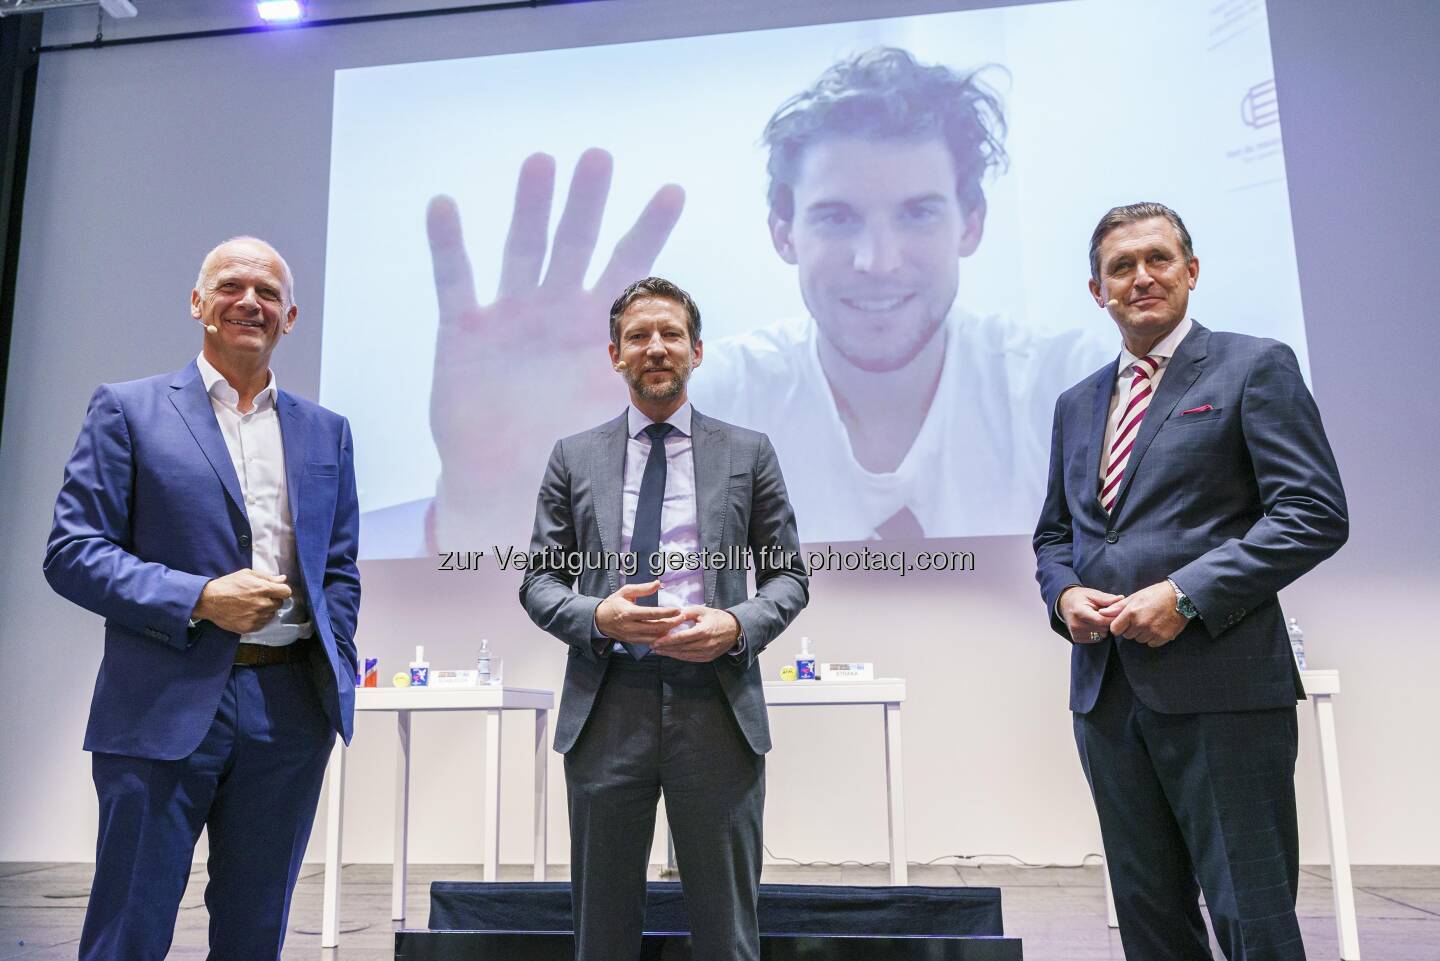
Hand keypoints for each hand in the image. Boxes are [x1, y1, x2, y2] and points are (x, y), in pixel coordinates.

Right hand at [192, 569, 291, 634]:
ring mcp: (256, 617)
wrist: (209, 601)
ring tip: (251, 605)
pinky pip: (263, 623)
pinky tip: (248, 613)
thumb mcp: (247, 574)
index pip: (286, 592)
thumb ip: (267, 577)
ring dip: (266, 610)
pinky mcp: (250, 627)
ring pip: (271, 614)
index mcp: (263, 589)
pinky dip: (258, 619)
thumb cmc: (228, 585)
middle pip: (279, 604)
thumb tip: (283, 579)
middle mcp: (262, 604)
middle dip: (273, 599)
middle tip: (260, 597)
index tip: (276, 590)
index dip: (282, 590)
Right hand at [427, 150, 684, 546]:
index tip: (674, 191)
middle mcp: (555, 310)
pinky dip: (448, 245)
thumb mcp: (613, 419)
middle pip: (575, 243)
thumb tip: (688, 373)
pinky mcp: (464, 332)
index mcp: (596, 327)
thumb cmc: (564, 448)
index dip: (651, 230)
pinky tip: (444, 206)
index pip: (629, 268)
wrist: (504, 482)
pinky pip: (454, 282)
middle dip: (587, 202)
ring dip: (530, 207)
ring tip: (540, 163)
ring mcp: (509, 316)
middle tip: (600, 158)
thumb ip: (645, 390)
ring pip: (522, 249)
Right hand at [594, 581, 687, 644]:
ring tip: (679, 625)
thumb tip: (658, 583)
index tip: (678, 609)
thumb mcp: (625, 592)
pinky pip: (650, 642)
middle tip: (683, 617)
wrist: (599, 620)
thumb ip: (642, 589)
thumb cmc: (613, 603)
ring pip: (654, 637)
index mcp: (628, 612)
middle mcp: (630, 626)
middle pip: (655, 627)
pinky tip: (669, 633)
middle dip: (671, 623)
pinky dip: (660, 638)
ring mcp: (631, 636)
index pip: (651, 614)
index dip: (666, 612)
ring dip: (668, 632)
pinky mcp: (633, 642)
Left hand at [649, 606, 740, 662]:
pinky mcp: (708, 658)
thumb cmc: (717, 618)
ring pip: (684, 655)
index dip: (667, 641)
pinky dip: (680, 656)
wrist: (735, 630)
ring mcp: (707, 653)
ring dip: (670, 654)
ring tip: (658, 651)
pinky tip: (671, 654)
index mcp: (703, 631)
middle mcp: (705, 644)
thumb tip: (671, 615)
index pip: (681, 638)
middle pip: (681, 648)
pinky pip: (691, 658)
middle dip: (665, 648)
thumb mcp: (702, 611)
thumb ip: (686, 613)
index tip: (655, 641)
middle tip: (652, 646)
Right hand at [1058, 586, 1124, 643]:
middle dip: (1109, 622)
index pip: (1101, 621)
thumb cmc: (1080, 598)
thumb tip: (1121, 598)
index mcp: (1079, 612)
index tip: (1118, 613)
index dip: (1112, 618)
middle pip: (1103, 629)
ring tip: (1100, 618)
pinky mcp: (1077, 639)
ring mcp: (1075, 633)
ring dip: (1104, 628)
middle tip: (1109, 614)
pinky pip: (1096, 639)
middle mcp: (1075, 625)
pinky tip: (1095, 625)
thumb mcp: (1093, 594)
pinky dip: (1099, 632)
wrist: (1065, 604)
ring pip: (1101, 635)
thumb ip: (1107, 598)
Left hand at [1100, 581, 1188, 647]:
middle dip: (1131, 629)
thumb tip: (1101, 613)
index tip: (1124, 622)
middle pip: (1128, 635)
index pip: (1115, 630)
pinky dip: (1153, 637)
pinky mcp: (1163, 637)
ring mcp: (1153, 632)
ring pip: (1139, 640)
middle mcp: (1141, 624)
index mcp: (1131, 613)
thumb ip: (1117, 607)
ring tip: (1150, 621)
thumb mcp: (1134, 597)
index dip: (1118, 626)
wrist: (1180, 597)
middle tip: (1141, 618)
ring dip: (1142, 633)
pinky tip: (1158, 627)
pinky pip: (1151, 643)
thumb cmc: (1155, 595)